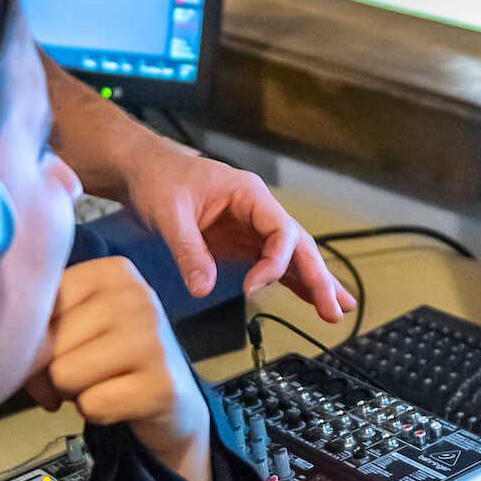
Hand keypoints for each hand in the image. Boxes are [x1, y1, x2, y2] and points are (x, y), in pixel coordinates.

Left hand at [36, 256, 212, 480]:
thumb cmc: (114, 357)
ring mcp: (152, 340)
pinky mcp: (161, 385)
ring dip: (74, 391)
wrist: (175, 399)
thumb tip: (9, 365)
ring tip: (102, 383)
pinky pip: (91, 406)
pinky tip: (120, 401)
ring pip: (63, 375)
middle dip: (54, 369)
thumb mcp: (81, 322)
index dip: (35, 338)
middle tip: (85, 372)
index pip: (39, 303)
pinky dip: (97, 412)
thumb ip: (42, 326)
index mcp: (113, 271)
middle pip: (49, 342)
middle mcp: (137, 296)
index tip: (62, 347)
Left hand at [118, 132, 355, 321]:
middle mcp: (258, 211)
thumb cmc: (159, 180)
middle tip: (332, 308)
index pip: (280, 230)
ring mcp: (252, 227)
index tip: (253, 287)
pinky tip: (311, 298)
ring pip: (292, 255)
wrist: (144, 171)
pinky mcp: (242, 243)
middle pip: (298, 245)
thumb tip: (203, 287)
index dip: (275, 262)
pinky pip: (274, 263)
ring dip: (314, 282)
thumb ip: (188, 251)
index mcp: (248, 194)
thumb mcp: (169, 214)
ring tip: (336, 309)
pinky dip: (293, 282)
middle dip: (317, 277)